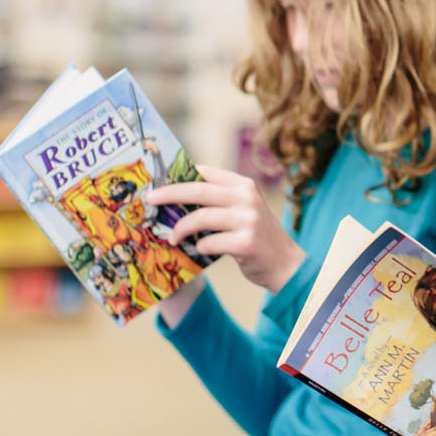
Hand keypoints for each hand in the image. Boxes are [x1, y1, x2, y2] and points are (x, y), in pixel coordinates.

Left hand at [145, 165, 305, 293]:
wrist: (284, 263)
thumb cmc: (255, 235)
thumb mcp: (242, 210)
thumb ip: (218, 200)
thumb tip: (175, 196)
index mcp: (244, 185)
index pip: (206, 173)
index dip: (180, 176)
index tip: (159, 181)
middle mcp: (247, 198)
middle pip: (198, 190)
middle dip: (170, 194)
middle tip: (150, 199)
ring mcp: (248, 220)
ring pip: (200, 217)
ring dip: (181, 229)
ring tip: (172, 237)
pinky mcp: (246, 242)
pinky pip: (210, 242)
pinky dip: (199, 247)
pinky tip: (200, 249)